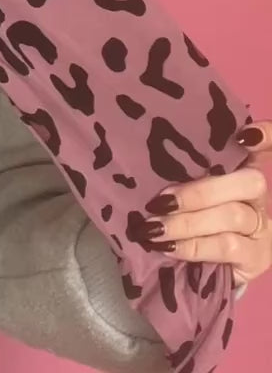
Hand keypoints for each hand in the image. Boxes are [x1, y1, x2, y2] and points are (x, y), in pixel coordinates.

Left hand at [142, 122, 270, 285]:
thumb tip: (143, 159)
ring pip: (232, 216)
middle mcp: (257, 194)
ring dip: (186, 222)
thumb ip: (178, 171)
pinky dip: (193, 246)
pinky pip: (226, 247)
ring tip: (154, 227)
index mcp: (242, 168)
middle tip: (159, 201)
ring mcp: (261, 226)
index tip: (244, 134)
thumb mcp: (180, 187)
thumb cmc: (184, 214)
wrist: (204, 268)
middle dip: (199, 192)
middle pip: (248, 182)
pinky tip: (169, 247)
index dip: (266, 136)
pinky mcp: (257, 257)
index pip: (265, 147)